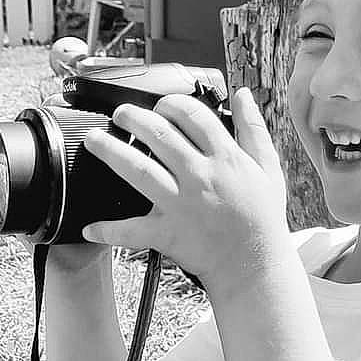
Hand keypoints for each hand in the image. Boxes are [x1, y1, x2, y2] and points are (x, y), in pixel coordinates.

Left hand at [78, 87, 289, 294]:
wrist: (255, 266)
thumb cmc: (262, 217)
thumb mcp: (268, 167)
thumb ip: (254, 128)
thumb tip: (243, 94)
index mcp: (225, 158)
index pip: (193, 116)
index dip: (172, 103)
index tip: (161, 104)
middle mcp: (201, 177)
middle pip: (159, 136)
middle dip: (134, 117)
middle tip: (120, 114)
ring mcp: (181, 205)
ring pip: (139, 171)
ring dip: (111, 151)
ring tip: (93, 139)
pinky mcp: (168, 233)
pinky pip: (133, 231)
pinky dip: (110, 230)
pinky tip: (91, 227)